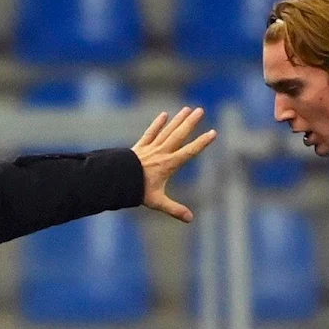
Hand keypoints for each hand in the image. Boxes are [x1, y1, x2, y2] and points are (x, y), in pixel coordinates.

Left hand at [131, 107, 217, 222]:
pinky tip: (165, 115)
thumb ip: (174, 209)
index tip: (213, 133)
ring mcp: (151, 148)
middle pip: (179, 135)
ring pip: (167, 131)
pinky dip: (158, 124)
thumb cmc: (137, 191)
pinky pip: (151, 133)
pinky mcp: (141, 147)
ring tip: (188, 109)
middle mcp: (161, 153)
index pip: (189, 152)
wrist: (116, 180)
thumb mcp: (158, 202)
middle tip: (201, 110)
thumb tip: (190, 219)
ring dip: (178, 120)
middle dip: (191, 123)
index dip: (202, 142)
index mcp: (168, 165)